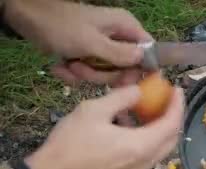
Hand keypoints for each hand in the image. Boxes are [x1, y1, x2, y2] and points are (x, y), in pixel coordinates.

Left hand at [4, 0, 151, 84]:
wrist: (26, 18)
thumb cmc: (60, 26)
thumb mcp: (91, 42)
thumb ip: (119, 54)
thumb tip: (145, 61)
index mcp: (125, 27)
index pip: (149, 51)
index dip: (141, 69)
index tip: (125, 82)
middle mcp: (118, 37)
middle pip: (127, 68)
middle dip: (103, 74)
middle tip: (83, 69)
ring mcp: (102, 47)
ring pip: (107, 73)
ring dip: (86, 74)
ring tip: (69, 65)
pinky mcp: (88, 56)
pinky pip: (91, 73)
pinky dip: (75, 73)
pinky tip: (62, 66)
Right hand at [24, 86, 184, 168]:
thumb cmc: (71, 143)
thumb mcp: (95, 110)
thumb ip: (122, 98)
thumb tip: (139, 91)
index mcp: (142, 146)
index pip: (172, 124)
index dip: (178, 105)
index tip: (177, 89)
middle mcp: (146, 162)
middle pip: (171, 138)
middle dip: (172, 117)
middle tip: (167, 99)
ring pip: (159, 148)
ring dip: (159, 128)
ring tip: (148, 109)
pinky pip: (146, 155)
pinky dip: (147, 138)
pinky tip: (128, 125)